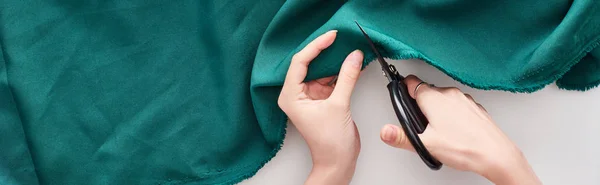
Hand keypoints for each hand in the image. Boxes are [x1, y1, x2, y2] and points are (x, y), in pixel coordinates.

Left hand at [278, 30, 362, 184]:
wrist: (338, 162)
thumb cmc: (329, 143)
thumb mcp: (339, 105)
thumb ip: (347, 78)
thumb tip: (353, 56)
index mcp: (291, 96)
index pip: (300, 62)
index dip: (316, 46)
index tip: (331, 37)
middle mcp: (297, 94)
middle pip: (309, 64)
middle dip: (324, 51)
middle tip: (339, 38)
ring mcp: (310, 97)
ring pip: (321, 70)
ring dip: (335, 61)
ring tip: (348, 48)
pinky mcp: (322, 100)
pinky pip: (331, 79)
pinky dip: (342, 72)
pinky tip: (352, 64)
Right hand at [379, 75, 540, 184]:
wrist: (495, 154)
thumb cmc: (465, 147)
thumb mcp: (425, 145)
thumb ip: (401, 137)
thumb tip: (385, 131)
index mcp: (433, 98)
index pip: (412, 83)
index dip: (403, 88)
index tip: (399, 93)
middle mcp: (449, 94)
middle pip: (427, 91)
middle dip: (420, 104)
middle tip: (418, 122)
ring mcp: (464, 100)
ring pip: (443, 98)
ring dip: (437, 109)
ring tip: (437, 130)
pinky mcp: (474, 108)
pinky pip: (457, 106)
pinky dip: (452, 114)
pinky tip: (453, 131)